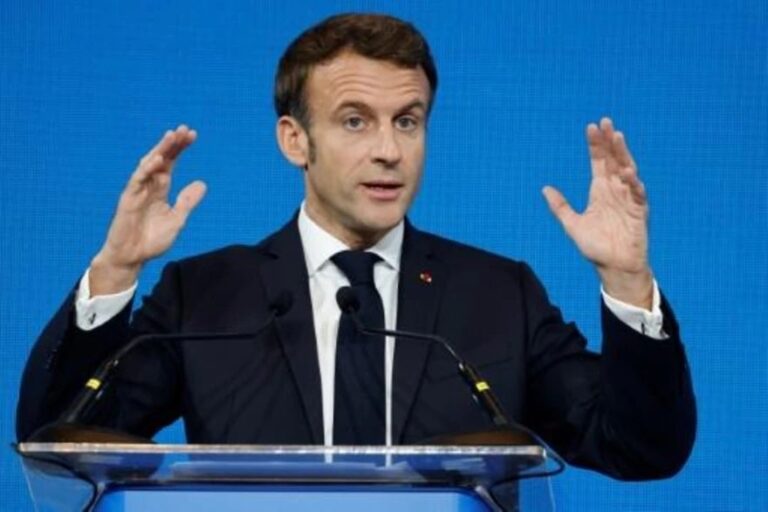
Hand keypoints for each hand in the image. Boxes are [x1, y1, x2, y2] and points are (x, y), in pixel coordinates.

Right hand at [90, 125, 206, 295]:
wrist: (133, 258)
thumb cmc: (152, 240)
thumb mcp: (177, 220)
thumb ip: (187, 202)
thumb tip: (202, 183)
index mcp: (161, 189)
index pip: (171, 163)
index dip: (180, 148)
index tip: (192, 135)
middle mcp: (149, 186)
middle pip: (161, 159)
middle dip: (172, 144)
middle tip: (185, 129)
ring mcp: (138, 191)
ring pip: (148, 165)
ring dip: (160, 150)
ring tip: (172, 136)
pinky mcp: (128, 200)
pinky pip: (137, 181)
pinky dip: (147, 169)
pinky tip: (157, 159)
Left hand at [542, 118, 652, 308]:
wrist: (613, 267)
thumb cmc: (596, 246)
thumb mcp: (572, 225)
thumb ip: (560, 207)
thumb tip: (545, 188)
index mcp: (600, 191)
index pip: (599, 162)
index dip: (595, 145)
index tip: (591, 127)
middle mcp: (615, 191)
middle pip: (614, 160)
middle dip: (610, 142)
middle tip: (605, 122)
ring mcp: (629, 199)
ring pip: (628, 171)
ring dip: (623, 155)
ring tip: (617, 137)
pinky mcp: (639, 212)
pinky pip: (638, 195)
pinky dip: (634, 184)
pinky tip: (628, 174)